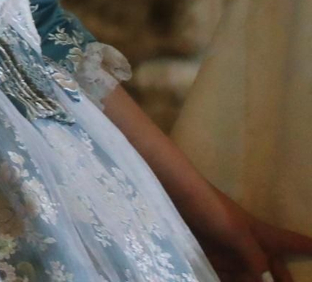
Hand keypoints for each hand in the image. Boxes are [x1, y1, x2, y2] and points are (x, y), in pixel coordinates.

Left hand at [184, 187, 311, 281]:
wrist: (169, 193)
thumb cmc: (208, 207)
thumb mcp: (235, 232)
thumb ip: (253, 258)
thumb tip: (264, 280)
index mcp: (259, 233)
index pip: (290, 242)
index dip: (306, 247)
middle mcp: (245, 244)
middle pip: (271, 265)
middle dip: (282, 277)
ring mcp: (225, 251)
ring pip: (247, 273)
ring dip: (252, 281)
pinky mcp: (206, 256)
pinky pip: (223, 274)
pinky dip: (228, 280)